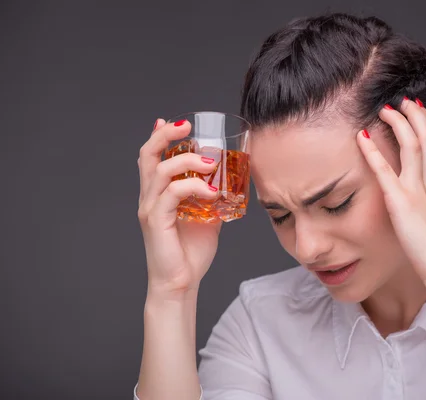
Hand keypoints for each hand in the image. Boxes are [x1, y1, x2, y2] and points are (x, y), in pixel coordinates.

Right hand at [137, 119, 221, 297]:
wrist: (180, 283)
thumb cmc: (190, 253)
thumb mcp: (207, 218)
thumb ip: (211, 199)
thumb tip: (229, 186)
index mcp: (158, 194)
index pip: (151, 157)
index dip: (159, 136)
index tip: (175, 123)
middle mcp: (150, 197)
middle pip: (147, 155)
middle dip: (165, 135)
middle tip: (186, 127)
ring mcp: (151, 208)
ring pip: (161, 170)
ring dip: (188, 161)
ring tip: (211, 163)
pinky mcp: (156, 221)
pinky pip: (173, 194)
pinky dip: (194, 187)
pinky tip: (212, 193)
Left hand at [357, 98, 425, 337]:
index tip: (418, 113)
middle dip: (415, 116)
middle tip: (403, 101)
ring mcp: (416, 190)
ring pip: (412, 145)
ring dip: (398, 124)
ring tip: (386, 109)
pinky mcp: (401, 202)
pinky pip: (385, 171)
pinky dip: (372, 152)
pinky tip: (361, 138)